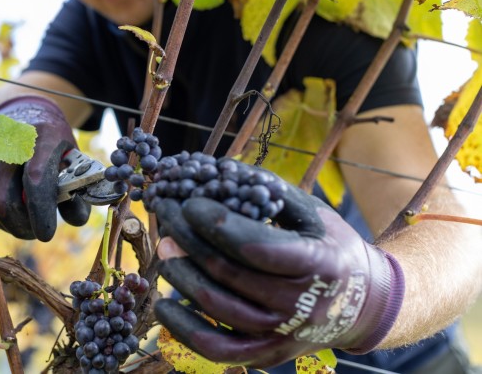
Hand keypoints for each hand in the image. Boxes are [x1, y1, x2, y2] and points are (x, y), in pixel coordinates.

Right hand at [0, 95, 89, 240]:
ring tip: (24, 224)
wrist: (27, 116)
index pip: (36, 178)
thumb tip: (75, 220)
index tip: (46, 234)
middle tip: (34, 233)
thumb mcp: (75, 163)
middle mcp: (9, 138)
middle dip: (20, 225)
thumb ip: (78, 194)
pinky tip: (9, 212)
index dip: (39, 211)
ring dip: (6, 224)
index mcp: (44, 135)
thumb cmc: (55, 148)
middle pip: (3, 198)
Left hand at [153, 184, 403, 367]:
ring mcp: (281, 335)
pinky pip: (215, 349)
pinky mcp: (264, 355)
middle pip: (228, 272)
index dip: (215, 223)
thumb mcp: (314, 213)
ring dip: (180, 273)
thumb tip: (220, 171)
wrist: (361, 305)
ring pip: (216, 306)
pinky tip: (163, 304)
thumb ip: (271, 192)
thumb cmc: (332, 248)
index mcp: (318, 264)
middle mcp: (299, 306)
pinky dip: (183, 329)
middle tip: (165, 215)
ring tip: (164, 246)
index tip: (188, 202)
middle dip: (188, 238)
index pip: (256, 246)